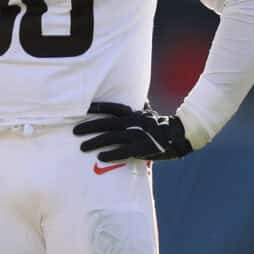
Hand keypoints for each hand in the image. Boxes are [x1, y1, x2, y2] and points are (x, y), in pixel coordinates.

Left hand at [73, 102, 192, 161]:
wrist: (179, 135)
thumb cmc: (161, 124)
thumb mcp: (149, 112)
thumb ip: (140, 106)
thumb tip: (139, 96)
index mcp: (132, 113)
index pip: (111, 108)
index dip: (96, 108)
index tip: (81, 109)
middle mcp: (132, 122)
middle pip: (106, 123)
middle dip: (89, 126)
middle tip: (74, 131)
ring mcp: (137, 135)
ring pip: (112, 137)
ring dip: (95, 142)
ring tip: (82, 147)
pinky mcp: (142, 148)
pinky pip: (124, 151)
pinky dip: (112, 154)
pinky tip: (100, 157)